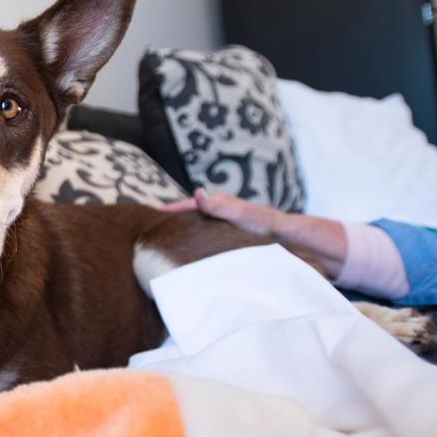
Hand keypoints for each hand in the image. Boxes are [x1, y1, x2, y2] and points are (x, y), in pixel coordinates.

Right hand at [162, 188, 277, 235]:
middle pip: (190, 211)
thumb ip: (218, 205)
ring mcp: (223, 215)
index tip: (152, 215)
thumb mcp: (240, 214)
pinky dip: (195, 232)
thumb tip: (197, 192)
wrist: (284, 232)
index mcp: (218, 201)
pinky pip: (205, 227)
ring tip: (167, 235)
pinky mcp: (227, 226)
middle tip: (153, 226)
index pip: (187, 204)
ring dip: (183, 225)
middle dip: (173, 217)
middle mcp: (219, 205)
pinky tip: (191, 243)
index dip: (169, 210)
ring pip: (197, 219)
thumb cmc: (263, 224)